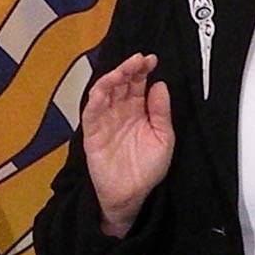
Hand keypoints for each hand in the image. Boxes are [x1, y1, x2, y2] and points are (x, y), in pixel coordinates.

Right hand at [82, 53, 173, 236]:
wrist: (130, 195)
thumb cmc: (147, 168)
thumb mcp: (163, 139)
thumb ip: (161, 113)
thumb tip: (160, 85)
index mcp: (138, 110)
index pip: (138, 83)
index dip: (142, 69)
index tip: (151, 59)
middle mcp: (120, 110)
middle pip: (121, 83)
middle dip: (129, 69)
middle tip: (138, 60)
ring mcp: (105, 119)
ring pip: (104, 91)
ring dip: (112, 78)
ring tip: (123, 70)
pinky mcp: (92, 131)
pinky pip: (91, 111)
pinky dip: (96, 98)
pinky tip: (103, 89)